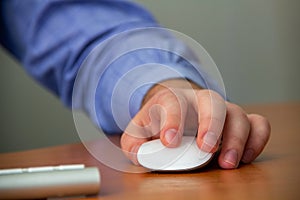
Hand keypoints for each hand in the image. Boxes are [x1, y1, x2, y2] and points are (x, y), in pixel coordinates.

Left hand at [120, 79, 269, 168]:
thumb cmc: (158, 122)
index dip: (173, 120)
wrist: (175, 110)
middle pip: (213, 101)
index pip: (174, 103)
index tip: (170, 142)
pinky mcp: (238, 122)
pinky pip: (258, 124)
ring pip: (239, 114)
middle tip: (207, 149)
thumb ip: (134, 141)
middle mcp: (201, 101)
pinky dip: (257, 139)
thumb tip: (139, 153)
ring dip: (237, 138)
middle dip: (211, 125)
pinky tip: (244, 157)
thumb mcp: (139, 131)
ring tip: (227, 163)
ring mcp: (223, 110)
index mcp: (174, 99)